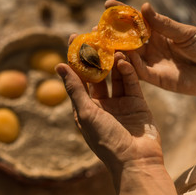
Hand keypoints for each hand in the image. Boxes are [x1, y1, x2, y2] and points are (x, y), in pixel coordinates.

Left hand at [56, 51, 182, 194]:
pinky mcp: (137, 101)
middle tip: (95, 34)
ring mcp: (120, 102)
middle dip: (96, 55)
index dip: (75, 58)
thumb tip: (58, 65)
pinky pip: (131, 82)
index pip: (79, 77)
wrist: (136, 160)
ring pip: (115, 75)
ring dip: (113, 60)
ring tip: (111, 43)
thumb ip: (74, 88)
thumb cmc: (106, 140)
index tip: (74, 37)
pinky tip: (124, 60)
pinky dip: (127, 70)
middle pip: (97, 73)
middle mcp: (102, 103)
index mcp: (86, 107)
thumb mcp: (86, 113)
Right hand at [105, 0, 195, 96]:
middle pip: (127, 40)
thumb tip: (144, 7)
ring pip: (129, 56)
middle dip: (111, 34)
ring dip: (115, 51)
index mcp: (158, 32)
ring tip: (101, 44)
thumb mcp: (185, 32)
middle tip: (96, 29)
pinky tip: (119, 58)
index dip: (121, 13)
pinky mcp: (156, 78)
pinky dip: (128, 65)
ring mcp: (152, 62)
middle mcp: (152, 47)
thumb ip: (163, 24)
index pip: (136, 21)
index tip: (107, 5)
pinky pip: (138, 72)